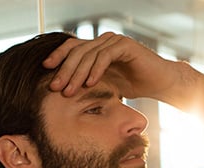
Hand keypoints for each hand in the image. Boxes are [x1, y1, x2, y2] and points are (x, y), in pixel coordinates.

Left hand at [42, 32, 178, 100]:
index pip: (71, 48)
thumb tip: (62, 90)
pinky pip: (105, 56)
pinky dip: (96, 70)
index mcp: (96, 48)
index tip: (44, 70)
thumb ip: (86, 81)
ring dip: (77, 73)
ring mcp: (114, 41)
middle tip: (55, 86)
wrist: (158, 82)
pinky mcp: (125, 46)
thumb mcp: (103, 84)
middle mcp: (103, 41)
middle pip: (77, 52)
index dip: (57, 57)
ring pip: (89, 55)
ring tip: (69, 90)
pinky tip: (90, 83)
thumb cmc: (132, 84)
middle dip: (64, 70)